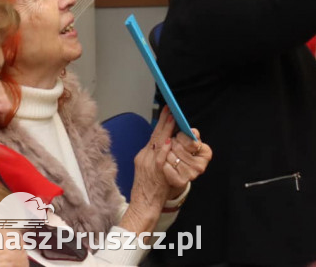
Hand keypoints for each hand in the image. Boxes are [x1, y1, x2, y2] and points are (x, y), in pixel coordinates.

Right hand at [120, 109, 177, 233]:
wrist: (143, 206)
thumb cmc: (149, 189)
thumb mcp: (149, 168)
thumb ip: (157, 155)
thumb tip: (167, 142)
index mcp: (143, 156)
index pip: (152, 135)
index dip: (160, 123)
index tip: (167, 111)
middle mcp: (144, 158)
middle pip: (154, 136)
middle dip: (163, 121)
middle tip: (170, 109)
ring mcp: (148, 164)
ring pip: (156, 143)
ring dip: (165, 130)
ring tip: (172, 119)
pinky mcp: (154, 173)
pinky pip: (159, 159)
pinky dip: (163, 149)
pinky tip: (168, 140)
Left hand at [162, 126, 211, 199]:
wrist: (178, 173)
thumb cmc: (185, 153)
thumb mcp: (190, 142)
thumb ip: (191, 134)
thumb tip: (191, 131)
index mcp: (206, 153)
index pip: (190, 141)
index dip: (180, 136)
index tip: (177, 135)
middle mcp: (201, 166)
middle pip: (179, 148)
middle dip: (172, 143)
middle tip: (171, 143)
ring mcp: (191, 175)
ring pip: (171, 157)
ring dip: (166, 152)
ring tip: (168, 152)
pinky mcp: (180, 181)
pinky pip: (166, 167)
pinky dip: (163, 162)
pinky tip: (165, 161)